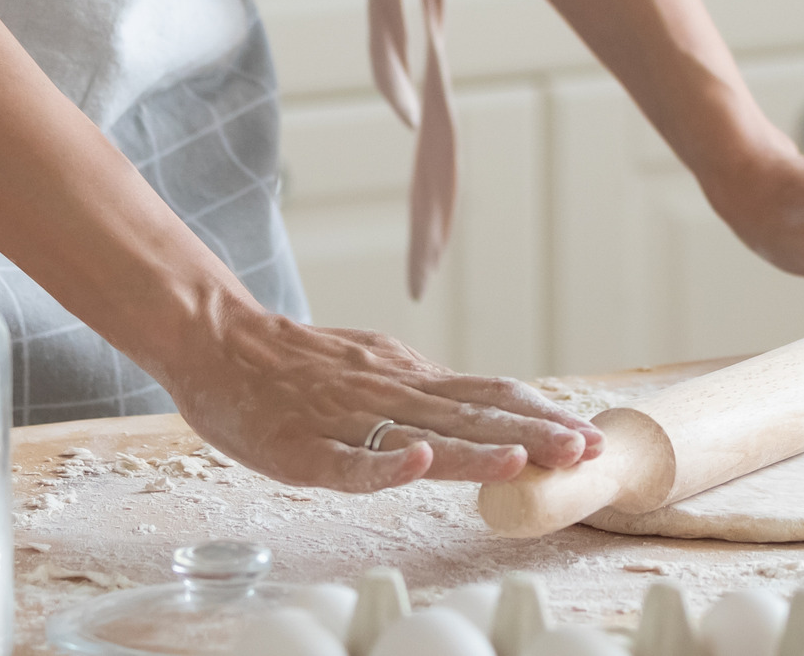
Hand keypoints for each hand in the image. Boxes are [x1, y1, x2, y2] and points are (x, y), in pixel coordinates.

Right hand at [169, 310, 604, 493]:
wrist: (217, 338)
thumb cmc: (294, 362)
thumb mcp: (373, 364)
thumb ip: (423, 390)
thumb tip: (486, 408)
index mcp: (407, 377)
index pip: (486, 395)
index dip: (538, 414)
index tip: (587, 433)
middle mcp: (388, 391)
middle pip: (470, 415)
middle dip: (531, 434)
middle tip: (585, 450)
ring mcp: (346, 417)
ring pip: (420, 435)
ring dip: (477, 450)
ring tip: (526, 460)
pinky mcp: (301, 445)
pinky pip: (345, 459)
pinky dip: (383, 463)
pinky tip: (417, 465)